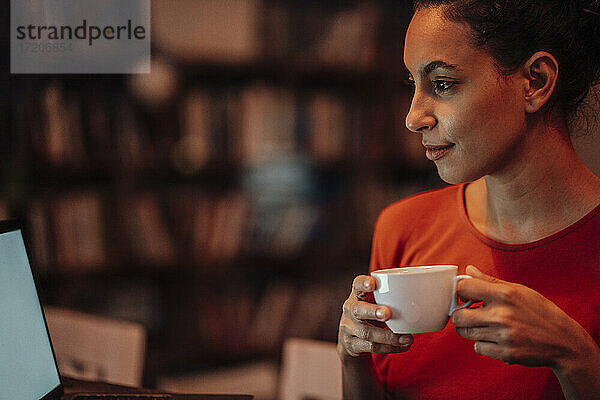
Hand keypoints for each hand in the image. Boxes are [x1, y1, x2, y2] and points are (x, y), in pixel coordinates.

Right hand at [337, 274, 412, 359]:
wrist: (353, 338)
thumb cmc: (372, 313)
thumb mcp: (377, 302)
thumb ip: (394, 297)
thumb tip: (429, 296)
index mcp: (357, 295)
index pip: (357, 284)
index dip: (363, 283)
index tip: (373, 283)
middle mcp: (350, 309)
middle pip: (358, 309)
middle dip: (373, 311)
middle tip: (388, 313)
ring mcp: (348, 328)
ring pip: (366, 332)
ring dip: (388, 337)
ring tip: (407, 338)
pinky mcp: (351, 344)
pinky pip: (371, 347)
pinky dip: (389, 348)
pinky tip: (402, 346)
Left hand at [453, 265, 598, 371]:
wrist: (563, 341)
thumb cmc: (540, 312)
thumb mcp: (518, 290)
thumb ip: (490, 281)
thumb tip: (468, 270)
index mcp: (504, 294)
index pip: (464, 288)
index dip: (460, 291)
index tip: (464, 295)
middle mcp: (502, 315)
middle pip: (458, 316)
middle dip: (460, 314)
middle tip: (469, 313)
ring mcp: (503, 335)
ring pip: (465, 333)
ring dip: (470, 329)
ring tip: (484, 325)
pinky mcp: (506, 353)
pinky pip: (478, 347)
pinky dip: (483, 344)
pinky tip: (495, 338)